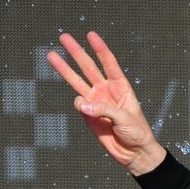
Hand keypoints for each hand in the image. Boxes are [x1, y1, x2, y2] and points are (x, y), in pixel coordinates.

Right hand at [46, 31, 166, 174]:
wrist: (134, 153)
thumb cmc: (137, 133)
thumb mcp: (125, 118)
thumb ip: (104, 110)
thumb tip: (82, 105)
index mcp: (121, 87)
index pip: (109, 63)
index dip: (100, 49)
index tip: (90, 34)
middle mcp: (106, 91)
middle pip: (88, 67)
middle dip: (76, 52)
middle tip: (63, 37)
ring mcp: (96, 102)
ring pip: (77, 81)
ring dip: (64, 69)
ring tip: (51, 56)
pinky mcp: (88, 115)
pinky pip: (79, 105)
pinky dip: (80, 106)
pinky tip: (87, 112)